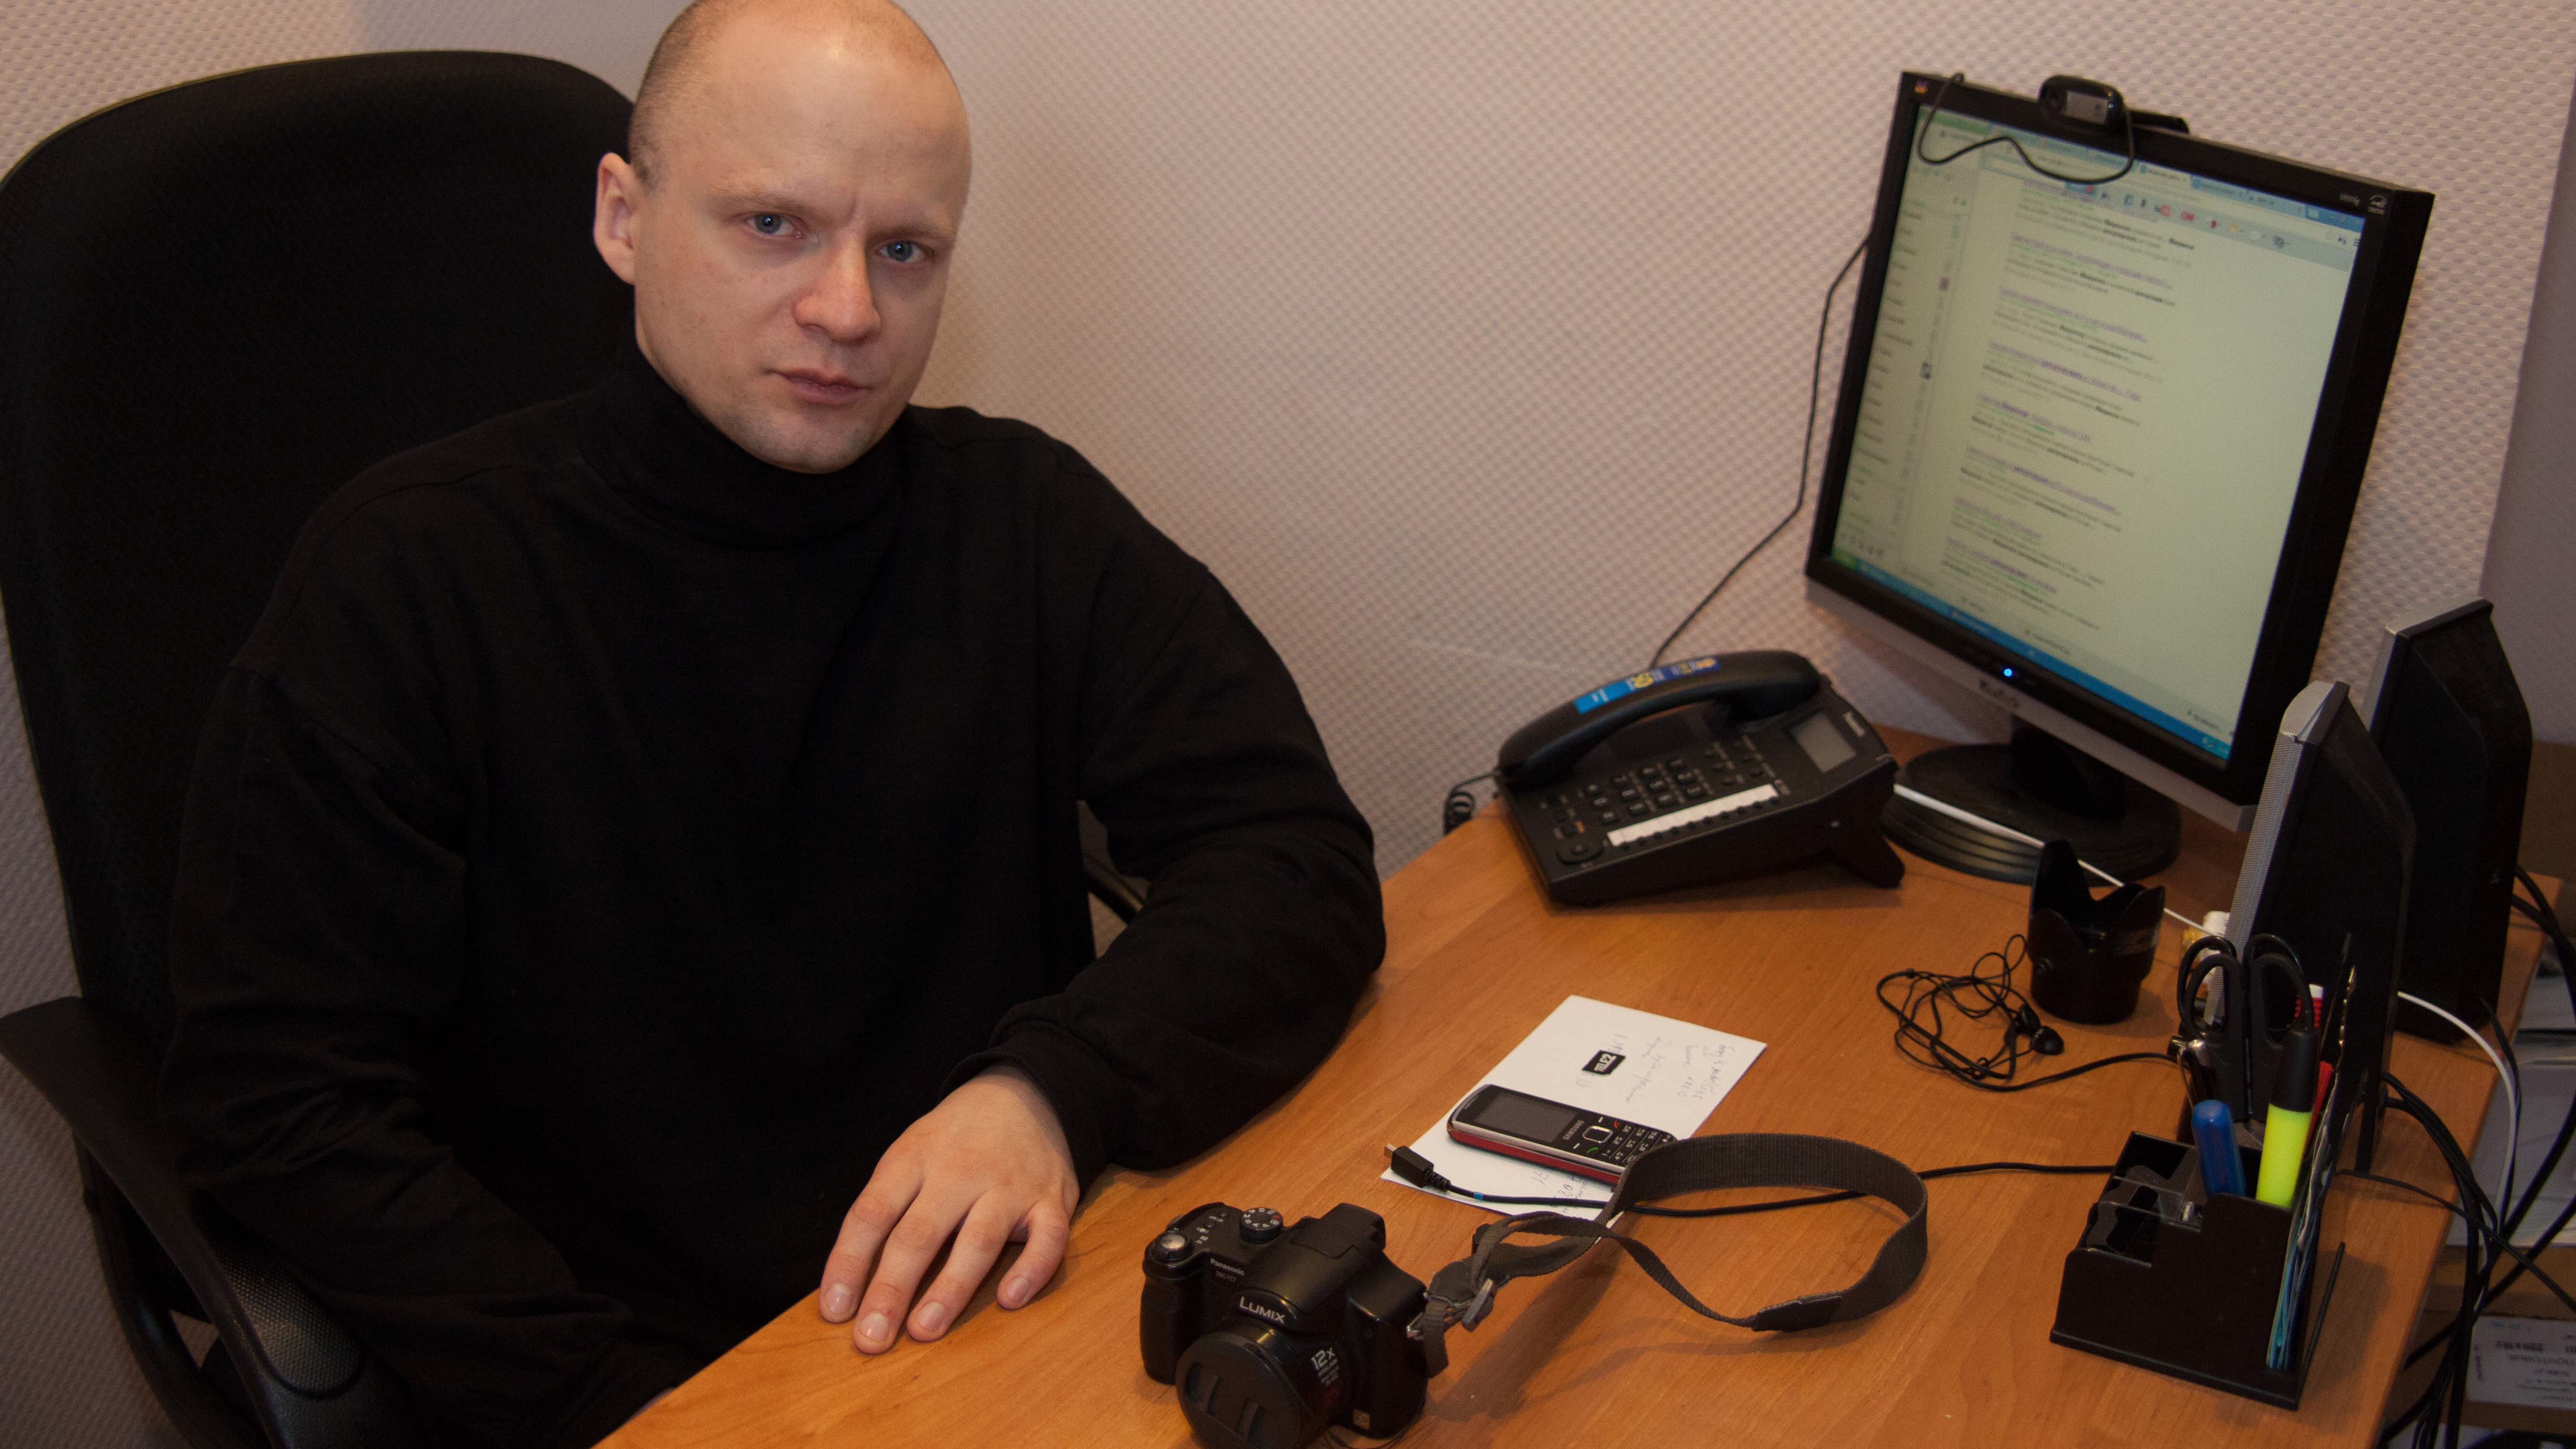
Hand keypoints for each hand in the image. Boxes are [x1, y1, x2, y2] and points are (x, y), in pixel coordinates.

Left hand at [817, 1065, 1078, 1352]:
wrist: (1026, 1094)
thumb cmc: (952, 1141)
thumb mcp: (908, 1155)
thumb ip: (885, 1209)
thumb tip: (849, 1285)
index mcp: (914, 1158)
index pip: (872, 1212)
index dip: (849, 1262)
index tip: (834, 1311)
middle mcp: (960, 1170)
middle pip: (919, 1232)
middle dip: (891, 1288)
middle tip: (871, 1338)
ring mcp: (1009, 1185)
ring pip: (979, 1239)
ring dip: (950, 1288)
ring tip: (923, 1330)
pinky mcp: (1051, 1200)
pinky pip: (1048, 1238)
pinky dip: (1032, 1270)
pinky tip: (1010, 1300)